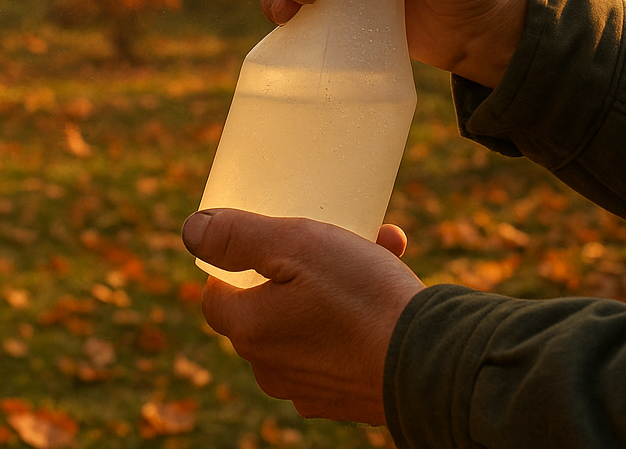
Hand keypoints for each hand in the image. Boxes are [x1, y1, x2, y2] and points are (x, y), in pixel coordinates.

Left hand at [182, 208, 423, 425]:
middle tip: (336, 235)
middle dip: (299, 265)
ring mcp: (310, 388)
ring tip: (378, 247)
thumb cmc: (363, 300)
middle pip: (267, 305)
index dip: (236, 263)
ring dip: (335, 285)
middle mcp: (272, 368)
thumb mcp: (297, 246)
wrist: (433, 365)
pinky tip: (389, 287)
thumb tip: (191, 229)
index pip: (217, 296)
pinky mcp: (347, 396)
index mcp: (250, 332)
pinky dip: (356, 317)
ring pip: (308, 321)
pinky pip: (339, 345)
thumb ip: (238, 236)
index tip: (267, 239)